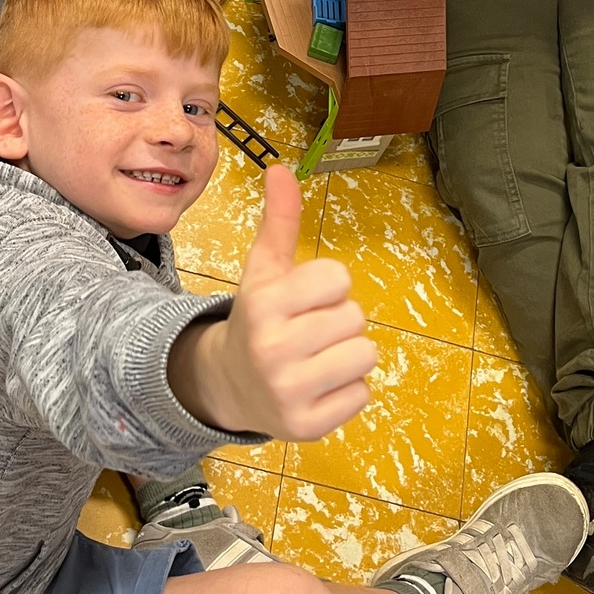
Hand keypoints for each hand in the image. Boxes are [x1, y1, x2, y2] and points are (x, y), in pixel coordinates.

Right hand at [169, 166, 374, 439]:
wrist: (228, 385)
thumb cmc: (259, 319)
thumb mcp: (265, 270)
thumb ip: (280, 220)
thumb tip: (280, 167)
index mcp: (264, 304)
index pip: (338, 277)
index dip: (327, 286)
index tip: (303, 300)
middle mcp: (273, 349)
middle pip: (355, 317)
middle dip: (337, 321)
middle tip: (307, 333)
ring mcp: (289, 391)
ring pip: (366, 354)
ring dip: (348, 355)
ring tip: (315, 358)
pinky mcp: (306, 427)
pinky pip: (363, 394)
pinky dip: (347, 391)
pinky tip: (317, 386)